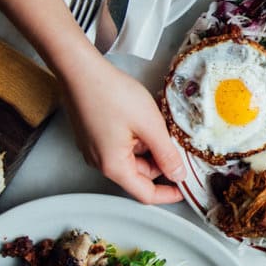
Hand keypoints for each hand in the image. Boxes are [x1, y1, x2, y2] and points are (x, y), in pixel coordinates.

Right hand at [59, 51, 186, 203]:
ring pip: (130, 159)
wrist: (81, 70)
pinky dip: (136, 140)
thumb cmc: (111, 94)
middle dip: (160, 164)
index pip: (145, 194)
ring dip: (149, 149)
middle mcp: (100, 162)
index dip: (168, 194)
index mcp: (113, 166)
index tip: (184, 188)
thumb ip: (167, 154)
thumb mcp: (150, 125)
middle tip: (177, 144)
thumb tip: (178, 175)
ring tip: (159, 126)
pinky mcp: (92, 136)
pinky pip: (120, 146)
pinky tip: (143, 120)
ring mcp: (94, 149)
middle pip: (138, 175)